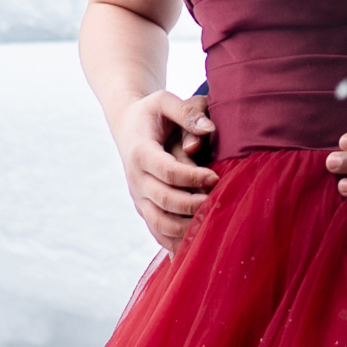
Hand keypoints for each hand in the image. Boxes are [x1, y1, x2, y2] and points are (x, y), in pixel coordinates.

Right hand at [116, 86, 214, 250]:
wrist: (126, 124)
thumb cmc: (151, 111)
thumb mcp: (164, 101)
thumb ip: (187, 112)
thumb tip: (210, 129)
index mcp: (140, 151)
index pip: (168, 171)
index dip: (193, 178)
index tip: (216, 178)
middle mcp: (136, 178)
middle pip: (165, 200)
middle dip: (194, 205)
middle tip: (220, 202)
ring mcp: (138, 196)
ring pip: (159, 222)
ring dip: (186, 228)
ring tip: (212, 224)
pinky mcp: (142, 207)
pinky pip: (157, 230)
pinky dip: (174, 241)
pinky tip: (196, 245)